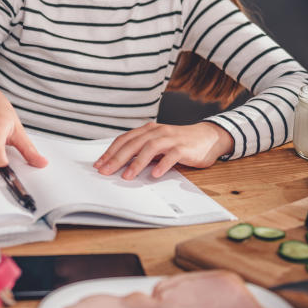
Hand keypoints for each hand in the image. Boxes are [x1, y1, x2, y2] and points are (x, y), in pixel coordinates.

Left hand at [93, 122, 233, 179]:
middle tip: (105, 171)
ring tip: (127, 176)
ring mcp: (171, 138)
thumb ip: (142, 151)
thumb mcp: (158, 145)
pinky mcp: (184, 147)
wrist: (207, 137)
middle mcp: (157, 131)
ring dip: (137, 163)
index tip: (99, 164)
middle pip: (133, 144)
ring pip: (150, 148)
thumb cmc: (180, 143)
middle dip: (117, 158)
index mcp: (148, 130)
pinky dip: (162, 164)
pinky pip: (171, 155)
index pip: (125, 139)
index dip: (110, 151)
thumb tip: (120, 164)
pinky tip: (155, 175)